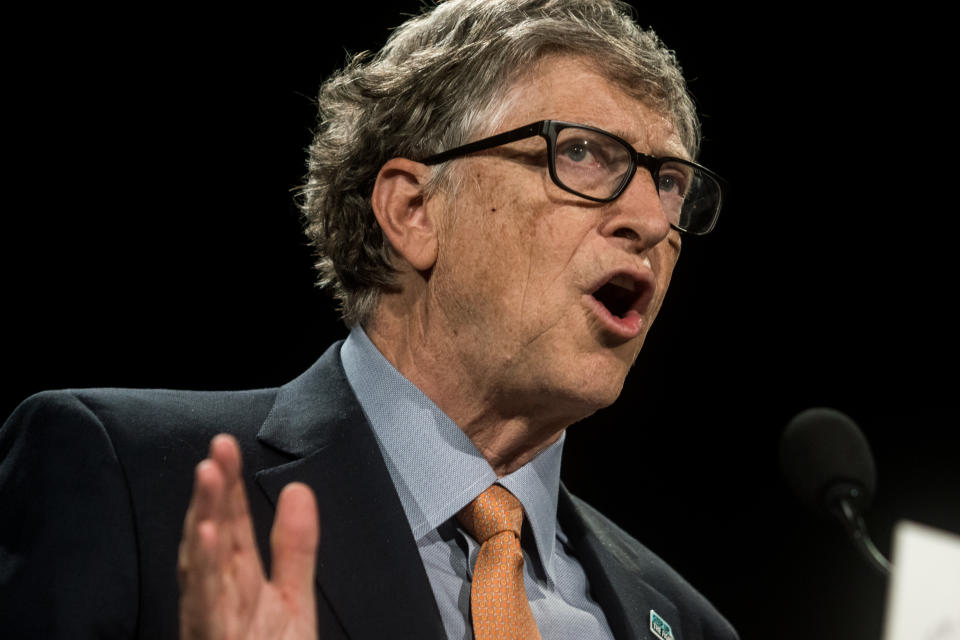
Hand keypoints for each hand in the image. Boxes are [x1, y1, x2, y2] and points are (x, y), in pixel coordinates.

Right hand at [178, 434, 319, 638]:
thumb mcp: (291, 602)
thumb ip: (294, 548)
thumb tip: (298, 489)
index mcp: (237, 585)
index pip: (231, 527)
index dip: (228, 487)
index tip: (225, 446)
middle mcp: (217, 601)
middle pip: (212, 541)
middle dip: (212, 496)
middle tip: (216, 451)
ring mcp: (210, 625)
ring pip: (201, 572)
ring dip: (202, 525)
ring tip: (207, 480)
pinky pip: (206, 611)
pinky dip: (203, 576)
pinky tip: (207, 540)